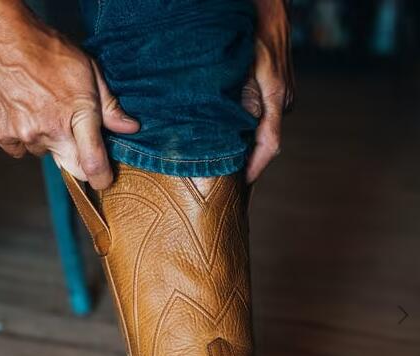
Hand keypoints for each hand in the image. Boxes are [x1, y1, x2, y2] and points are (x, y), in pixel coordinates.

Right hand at [0, 0, 138, 189]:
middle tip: (71, 131)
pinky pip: (20, 149)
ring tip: (42, 108)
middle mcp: (51, 130)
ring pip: (44, 153)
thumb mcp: (87, 70)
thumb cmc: (45, 49)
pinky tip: (24, 112)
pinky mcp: (4, 135)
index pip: (93, 163)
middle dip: (76, 158)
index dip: (102, 178)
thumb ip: (109, 105)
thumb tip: (129, 128)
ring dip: (47, 140)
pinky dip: (24, 136)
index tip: (104, 179)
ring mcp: (25, 135)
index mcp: (77, 114)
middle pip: (70, 166)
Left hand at [242, 0, 293, 182]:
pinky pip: (264, 116)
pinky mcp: (280, 89)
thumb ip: (240, 100)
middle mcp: (284, 100)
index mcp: (276, 96)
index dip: (255, 167)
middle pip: (265, 140)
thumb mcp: (239, 67)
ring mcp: (284, 95)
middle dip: (247, 158)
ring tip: (225, 158)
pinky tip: (232, 132)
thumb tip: (235, 133)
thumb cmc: (250, 30)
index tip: (242, 183)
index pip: (269, 144)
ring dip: (246, 141)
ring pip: (264, 128)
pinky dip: (249, 126)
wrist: (269, 6)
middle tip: (225, 177)